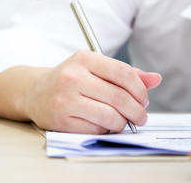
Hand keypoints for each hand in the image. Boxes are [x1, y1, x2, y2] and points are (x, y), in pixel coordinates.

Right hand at [26, 50, 161, 133]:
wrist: (35, 92)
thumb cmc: (69, 80)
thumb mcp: (94, 68)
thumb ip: (125, 73)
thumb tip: (155, 79)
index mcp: (84, 59)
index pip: (124, 73)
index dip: (141, 89)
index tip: (143, 99)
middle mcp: (73, 77)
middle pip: (120, 98)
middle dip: (137, 111)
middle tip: (140, 116)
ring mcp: (65, 99)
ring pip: (110, 117)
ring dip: (123, 124)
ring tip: (122, 122)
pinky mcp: (61, 120)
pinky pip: (95, 130)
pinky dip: (105, 131)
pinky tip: (103, 125)